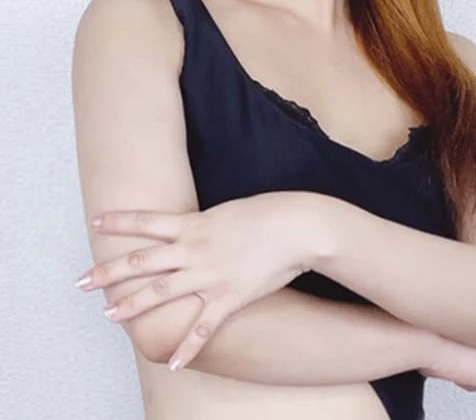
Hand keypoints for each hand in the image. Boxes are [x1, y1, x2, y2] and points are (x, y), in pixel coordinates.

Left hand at [77, 191, 321, 367]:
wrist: (296, 226)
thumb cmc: (266, 214)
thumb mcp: (227, 212)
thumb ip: (203, 224)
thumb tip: (188, 228)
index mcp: (193, 225)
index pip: (146, 222)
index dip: (119, 222)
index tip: (95, 221)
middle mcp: (193, 249)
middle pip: (140, 262)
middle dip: (108, 273)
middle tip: (80, 282)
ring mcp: (208, 274)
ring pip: (160, 293)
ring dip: (132, 306)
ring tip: (109, 316)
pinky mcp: (228, 297)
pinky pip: (202, 327)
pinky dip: (187, 347)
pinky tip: (173, 362)